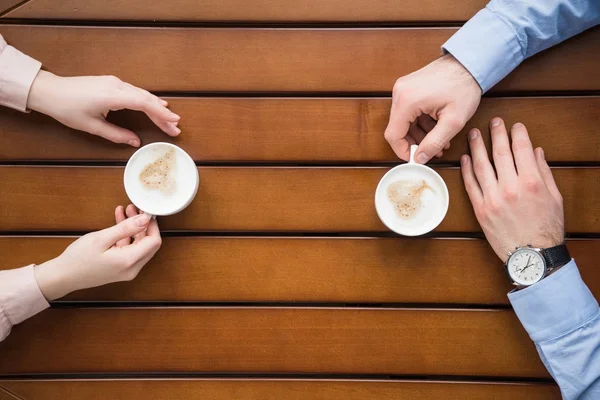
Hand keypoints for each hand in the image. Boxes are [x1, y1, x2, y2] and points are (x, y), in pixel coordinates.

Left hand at [27, 71, 180, 146]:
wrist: (49, 91)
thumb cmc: (67, 109)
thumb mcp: (92, 126)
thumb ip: (116, 135)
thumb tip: (136, 142)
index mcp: (113, 96)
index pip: (144, 104)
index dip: (161, 114)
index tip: (175, 122)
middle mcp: (117, 85)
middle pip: (146, 99)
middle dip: (163, 114)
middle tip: (176, 127)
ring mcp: (114, 82)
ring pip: (142, 94)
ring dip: (156, 107)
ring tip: (169, 119)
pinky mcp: (111, 83)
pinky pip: (135, 91)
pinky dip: (147, 100)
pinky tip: (154, 104)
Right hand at [34, 205, 161, 300]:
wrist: (62, 277)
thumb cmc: (78, 258)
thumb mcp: (102, 238)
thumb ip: (126, 228)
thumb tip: (145, 219)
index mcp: (129, 261)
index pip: (154, 241)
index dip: (152, 225)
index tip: (144, 211)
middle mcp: (132, 268)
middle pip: (148, 244)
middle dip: (143, 224)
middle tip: (133, 208)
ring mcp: (127, 270)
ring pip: (139, 245)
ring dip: (134, 228)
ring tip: (124, 210)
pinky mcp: (121, 269)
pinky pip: (129, 250)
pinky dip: (126, 236)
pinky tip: (118, 222)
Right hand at [385, 54, 480, 162]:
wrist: (470, 63)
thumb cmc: (464, 87)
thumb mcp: (453, 121)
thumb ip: (434, 143)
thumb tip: (419, 159)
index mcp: (407, 101)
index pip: (393, 135)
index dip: (402, 151)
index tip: (415, 159)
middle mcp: (399, 93)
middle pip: (397, 128)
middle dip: (414, 143)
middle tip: (432, 151)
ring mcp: (403, 88)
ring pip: (403, 121)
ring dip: (418, 134)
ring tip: (439, 142)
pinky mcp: (408, 87)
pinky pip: (408, 111)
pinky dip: (419, 123)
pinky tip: (436, 128)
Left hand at [460, 118, 563, 261]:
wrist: (532, 256)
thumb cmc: (547, 227)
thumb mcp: (554, 197)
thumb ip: (543, 172)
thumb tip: (535, 151)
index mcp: (531, 183)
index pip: (522, 150)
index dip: (517, 134)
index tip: (515, 126)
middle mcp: (510, 188)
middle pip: (500, 154)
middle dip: (496, 134)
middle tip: (493, 122)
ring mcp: (493, 198)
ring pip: (481, 166)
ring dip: (477, 147)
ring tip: (473, 134)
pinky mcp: (480, 209)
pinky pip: (470, 185)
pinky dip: (466, 170)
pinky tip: (464, 158)